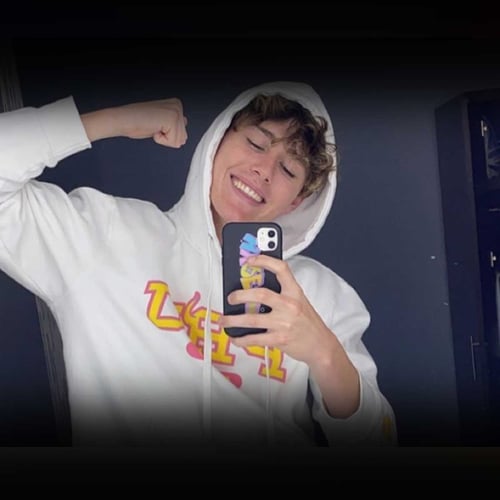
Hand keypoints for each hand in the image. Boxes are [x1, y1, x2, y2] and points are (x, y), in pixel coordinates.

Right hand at [117, 98, 187, 146]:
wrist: (123, 119)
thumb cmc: (137, 121)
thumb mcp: (160, 122)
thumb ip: (174, 124)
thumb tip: (184, 129)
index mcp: (176, 104)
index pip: (183, 133)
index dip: (167, 135)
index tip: (155, 125)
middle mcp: (178, 106)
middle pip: (183, 137)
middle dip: (167, 137)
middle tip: (154, 126)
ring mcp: (176, 111)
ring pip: (179, 140)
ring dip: (164, 138)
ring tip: (153, 126)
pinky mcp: (172, 119)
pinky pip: (173, 142)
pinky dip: (161, 140)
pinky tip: (153, 128)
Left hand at [220, 253, 360, 417]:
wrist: (321, 345)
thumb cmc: (307, 322)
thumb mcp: (299, 302)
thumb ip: (281, 293)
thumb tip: (253, 287)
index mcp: (294, 291)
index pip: (281, 269)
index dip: (264, 261)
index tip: (249, 260)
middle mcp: (290, 305)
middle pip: (260, 294)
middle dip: (240, 295)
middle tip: (230, 298)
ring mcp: (284, 323)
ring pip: (252, 319)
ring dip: (233, 320)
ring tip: (223, 320)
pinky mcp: (280, 339)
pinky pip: (255, 339)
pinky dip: (242, 339)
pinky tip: (235, 338)